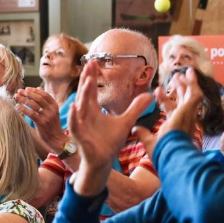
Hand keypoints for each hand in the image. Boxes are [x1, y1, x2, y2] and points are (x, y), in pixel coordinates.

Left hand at [15, 87, 65, 152]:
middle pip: (38, 98)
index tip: (26, 88)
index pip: (44, 94)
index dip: (34, 90)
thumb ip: (46, 101)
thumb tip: (38, 88)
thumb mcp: (52, 111)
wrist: (57, 139)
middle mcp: (52, 110)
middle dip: (27, 93)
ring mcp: (47, 116)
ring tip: (16, 97)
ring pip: (33, 105)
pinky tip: (18, 107)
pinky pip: (31, 114)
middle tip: (19, 91)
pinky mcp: (41, 123)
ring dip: (23, 99)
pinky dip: (23, 109)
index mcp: (55, 106)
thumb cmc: (52, 124)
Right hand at [68, 61, 152, 195]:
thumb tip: (150, 94)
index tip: (94, 61)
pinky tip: (74, 106)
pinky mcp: (79, 135)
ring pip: (80, 106)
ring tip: (87, 81)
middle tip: (89, 63)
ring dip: (83, 93)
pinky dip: (73, 116)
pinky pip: (74, 124)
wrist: (103, 160)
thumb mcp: (126, 121)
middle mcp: (85, 114)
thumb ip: (136, 107)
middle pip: (85, 93)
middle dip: (87, 78)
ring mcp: (80, 124)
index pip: (92, 89)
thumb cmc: (110, 141)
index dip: (92, 76)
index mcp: (93, 109)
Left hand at [134, 67, 202, 159]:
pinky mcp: (190, 111)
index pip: (171, 110)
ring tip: (184, 72)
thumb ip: (143, 134)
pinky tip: (190, 75)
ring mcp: (188, 116)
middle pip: (182, 101)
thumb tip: (136, 128)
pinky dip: (193, 84)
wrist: (172, 156)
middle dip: (179, 89)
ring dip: (188, 84)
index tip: (157, 91)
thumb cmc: (162, 153)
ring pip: (191, 96)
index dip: (164, 100)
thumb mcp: (149, 141)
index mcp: (175, 126)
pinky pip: (195, 95)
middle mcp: (184, 120)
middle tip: (176, 77)